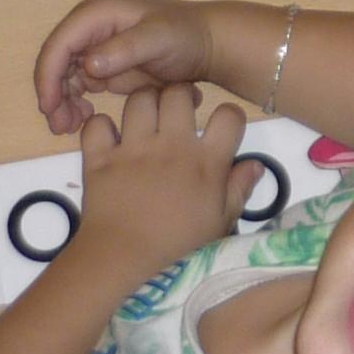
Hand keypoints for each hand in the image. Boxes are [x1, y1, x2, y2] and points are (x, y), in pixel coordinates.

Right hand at [34, 0, 214, 135]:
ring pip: (63, 79)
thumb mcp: (159, 39)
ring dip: (62, 103)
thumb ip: (126, 49)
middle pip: (56, 63)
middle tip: (59, 127)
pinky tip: (84, 120)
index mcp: (96, 14)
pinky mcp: (103, 66)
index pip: (59, 45)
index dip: (48, 76)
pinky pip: (78, 87)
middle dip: (52, 95)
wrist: (206, 44)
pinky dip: (75, 104)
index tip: (49, 107)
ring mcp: (95, 48)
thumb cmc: (185, 35)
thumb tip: (89, 65)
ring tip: (69, 128)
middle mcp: (89, 28)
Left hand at [69, 84, 258, 272]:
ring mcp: (133, 149)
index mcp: (206, 162)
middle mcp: (171, 146)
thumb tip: (256, 165)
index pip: (229, 115)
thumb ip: (239, 190)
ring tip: (145, 120)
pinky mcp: (99, 158)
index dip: (229, 116)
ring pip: (139, 99)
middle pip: (179, 92)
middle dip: (182, 95)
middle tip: (178, 113)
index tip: (222, 128)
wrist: (123, 260)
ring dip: (144, 104)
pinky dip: (101, 127)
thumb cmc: (178, 247)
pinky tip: (109, 139)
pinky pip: (97, 124)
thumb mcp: (219, 223)